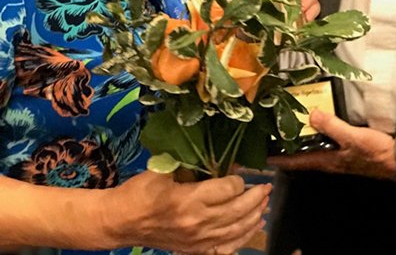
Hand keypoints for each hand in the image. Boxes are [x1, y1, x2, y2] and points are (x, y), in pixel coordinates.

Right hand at [109, 171, 270, 254]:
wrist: (121, 222)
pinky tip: (254, 227)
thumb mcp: (164, 169)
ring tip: (265, 203)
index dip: (238, 179)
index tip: (240, 172)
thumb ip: (191, 163)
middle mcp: (197, 223)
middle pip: (237, 210)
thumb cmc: (141, 191)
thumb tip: (219, 157)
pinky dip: (243, 238)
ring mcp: (198, 241)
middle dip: (255, 197)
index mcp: (189, 200)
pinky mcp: (195, 251)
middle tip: (266, 186)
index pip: (227, 189)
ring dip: (254, 216)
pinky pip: (226, 248)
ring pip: (236, 230)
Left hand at [268, 110, 395, 181]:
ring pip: (312, 147)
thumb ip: (332, 126)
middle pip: (301, 155)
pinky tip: (315, 121)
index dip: (279, 158)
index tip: (262, 154)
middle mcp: (328, 160)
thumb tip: (310, 114)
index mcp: (326, 161)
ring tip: (287, 123)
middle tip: (271, 133)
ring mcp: (337, 155)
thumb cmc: (374, 152)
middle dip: (286, 146)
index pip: (296, 161)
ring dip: (300, 138)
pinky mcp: (346, 149)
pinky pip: (324, 141)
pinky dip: (315, 133)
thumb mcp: (353, 137)